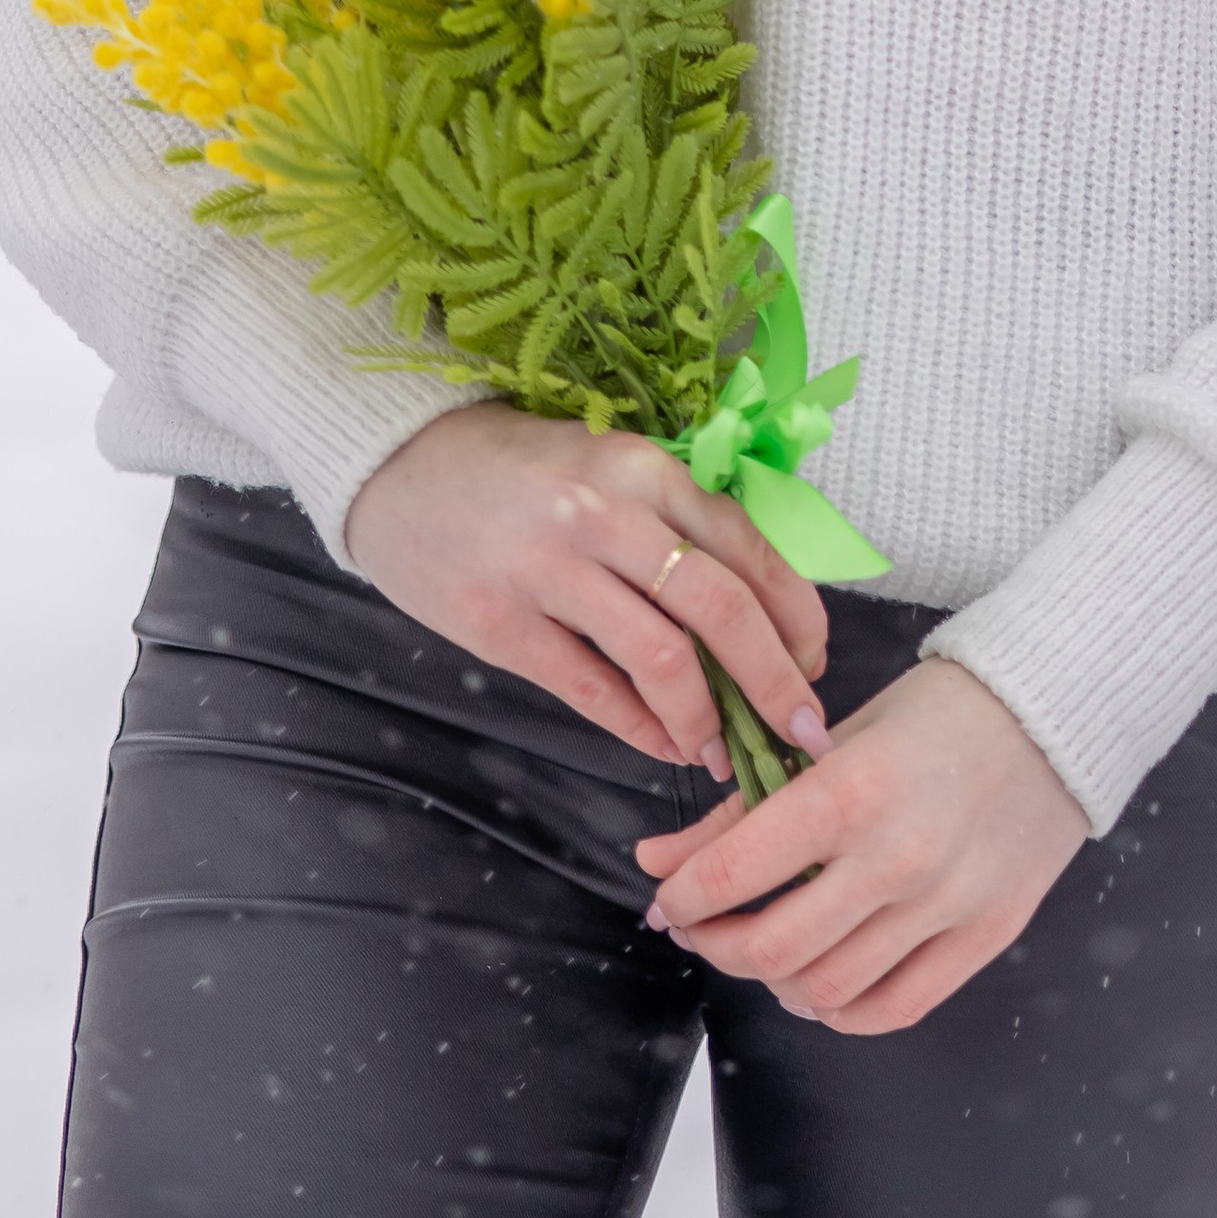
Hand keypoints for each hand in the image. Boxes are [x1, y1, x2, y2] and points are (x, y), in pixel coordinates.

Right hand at [342, 400, 829, 778]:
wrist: (399, 466)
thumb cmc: (520, 471)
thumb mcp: (609, 467)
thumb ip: (676, 524)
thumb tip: (760, 613)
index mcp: (645, 468)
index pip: (749, 549)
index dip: (797, 620)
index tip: (817, 667)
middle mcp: (606, 512)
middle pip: (722, 609)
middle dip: (774, 682)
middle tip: (798, 732)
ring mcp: (550, 568)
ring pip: (664, 660)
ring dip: (708, 720)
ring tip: (722, 752)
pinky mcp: (500, 622)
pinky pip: (595, 691)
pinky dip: (643, 731)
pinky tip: (664, 745)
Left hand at [633, 655, 1087, 1033]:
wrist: (1048, 715)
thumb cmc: (936, 713)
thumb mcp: (833, 739)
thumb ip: (744, 807)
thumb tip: (657, 860)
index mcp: (851, 790)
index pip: (736, 872)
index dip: (684, 899)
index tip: (670, 900)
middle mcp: (897, 857)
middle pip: (773, 949)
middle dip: (718, 947)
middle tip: (704, 928)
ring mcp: (945, 905)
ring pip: (827, 992)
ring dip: (776, 982)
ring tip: (765, 951)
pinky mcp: (985, 937)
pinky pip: (894, 1010)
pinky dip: (841, 1011)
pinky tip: (823, 979)